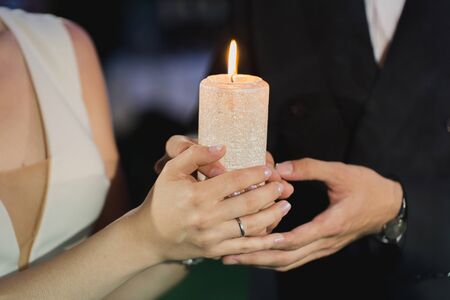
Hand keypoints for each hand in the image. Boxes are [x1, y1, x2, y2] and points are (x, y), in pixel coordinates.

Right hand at [132, 144, 291, 261]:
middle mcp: (206, 217)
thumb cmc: (162, 199)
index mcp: (197, 195)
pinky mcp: (215, 251)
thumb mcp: (171, 170)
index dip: (255, 174)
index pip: (234, 181)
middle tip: (282, 186)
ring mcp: (212, 237)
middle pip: (247, 203)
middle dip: (270, 193)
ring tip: (286, 205)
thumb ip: (195, 154)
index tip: (268, 169)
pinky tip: (280, 236)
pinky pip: (245, 247)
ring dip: (272, 215)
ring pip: (250, 226)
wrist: (150, 236)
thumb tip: (222, 147)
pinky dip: (265, 243)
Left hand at [223, 158, 402, 270]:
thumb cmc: (367, 187)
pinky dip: (275, 258)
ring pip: (289, 262)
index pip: (294, 240)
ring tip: (236, 258)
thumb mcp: (340, 172)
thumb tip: (279, 168)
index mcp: (330, 225)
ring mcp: (324, 247)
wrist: (389, 205)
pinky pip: (295, 258)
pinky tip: (258, 254)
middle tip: (228, 257)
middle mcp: (325, 242)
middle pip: (286, 258)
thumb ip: (309, 168)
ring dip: (262, 262)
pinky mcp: (322, 246)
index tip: (243, 244)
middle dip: (256, 259)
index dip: (268, 242)